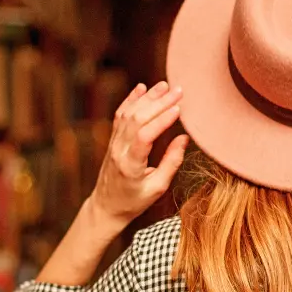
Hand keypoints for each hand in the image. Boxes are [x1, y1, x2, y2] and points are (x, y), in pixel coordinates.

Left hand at [89, 81, 188, 227]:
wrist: (107, 206)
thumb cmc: (134, 201)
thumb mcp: (158, 188)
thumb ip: (171, 163)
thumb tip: (184, 138)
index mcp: (131, 165)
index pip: (144, 136)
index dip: (161, 120)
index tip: (178, 109)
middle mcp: (119, 150)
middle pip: (137, 119)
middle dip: (158, 103)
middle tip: (178, 91)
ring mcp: (113, 143)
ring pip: (129, 114)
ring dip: (147, 98)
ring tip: (165, 85)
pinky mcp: (112, 140)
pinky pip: (120, 116)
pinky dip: (131, 100)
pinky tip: (142, 88)